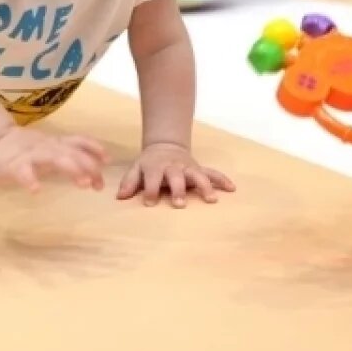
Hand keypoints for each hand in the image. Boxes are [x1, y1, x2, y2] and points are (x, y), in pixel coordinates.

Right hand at [0, 125, 108, 192]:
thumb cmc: (26, 149)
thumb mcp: (51, 148)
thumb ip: (71, 155)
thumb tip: (99, 167)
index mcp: (56, 143)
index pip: (78, 142)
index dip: (94, 149)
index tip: (108, 161)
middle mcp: (47, 146)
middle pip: (71, 152)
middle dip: (88, 165)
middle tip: (98, 184)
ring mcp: (30, 154)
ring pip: (54, 157)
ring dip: (71, 168)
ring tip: (83, 184)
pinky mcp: (12, 165)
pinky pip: (22, 172)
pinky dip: (30, 180)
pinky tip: (37, 190)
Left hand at [116, 142, 234, 206]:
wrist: (165, 146)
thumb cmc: (149, 164)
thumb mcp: (136, 169)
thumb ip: (129, 182)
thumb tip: (120, 197)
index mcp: (156, 168)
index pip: (152, 179)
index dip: (149, 190)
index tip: (149, 203)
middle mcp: (173, 168)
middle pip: (176, 177)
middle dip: (178, 189)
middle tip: (180, 204)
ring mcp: (188, 168)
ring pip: (198, 175)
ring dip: (204, 186)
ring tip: (211, 199)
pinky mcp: (199, 169)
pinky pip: (213, 173)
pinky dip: (222, 179)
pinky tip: (231, 188)